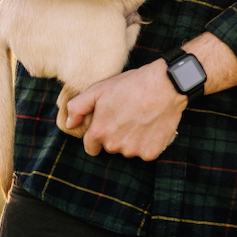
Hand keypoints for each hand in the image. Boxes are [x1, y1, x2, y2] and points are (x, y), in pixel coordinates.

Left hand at [66, 59, 186, 160]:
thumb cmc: (132, 84)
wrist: (166, 84)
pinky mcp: (150, 153)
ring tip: (141, 117)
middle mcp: (114, 145)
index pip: (90, 146)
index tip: (109, 121)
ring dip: (132, 138)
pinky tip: (152, 124)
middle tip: (127, 114)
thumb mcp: (100, 88)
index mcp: (99, 132)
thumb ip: (78, 107)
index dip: (98, 133)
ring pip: (128, 150)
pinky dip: (148, 142)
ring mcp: (133, 150)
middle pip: (110, 147)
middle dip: (115, 134)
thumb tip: (69, 124)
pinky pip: (145, 152)